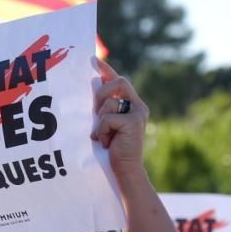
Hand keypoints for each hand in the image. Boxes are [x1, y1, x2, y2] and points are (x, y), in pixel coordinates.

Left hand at [91, 59, 148, 181]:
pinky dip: (102, 131)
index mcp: (132, 105)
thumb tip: (92, 86)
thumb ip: (103, 108)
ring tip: (106, 137)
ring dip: (101, 121)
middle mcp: (138, 106)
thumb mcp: (106, 124)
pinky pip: (106, 118)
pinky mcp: (133, 122)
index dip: (107, 70)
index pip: (119, 81)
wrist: (124, 170)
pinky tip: (108, 143)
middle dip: (101, 95)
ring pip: (109, 103)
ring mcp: (137, 113)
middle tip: (95, 113)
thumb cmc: (112, 149)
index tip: (93, 61)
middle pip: (117, 83)